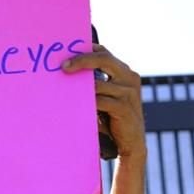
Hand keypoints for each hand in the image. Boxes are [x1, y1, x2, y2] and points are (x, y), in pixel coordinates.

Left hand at [62, 44, 145, 159]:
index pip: (105, 53)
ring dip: (80, 89)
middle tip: (63, 66)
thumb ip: (96, 84)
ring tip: (65, 93)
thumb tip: (68, 72)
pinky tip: (78, 108)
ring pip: (97, 84)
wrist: (130, 143)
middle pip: (104, 59)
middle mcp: (129, 78)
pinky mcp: (124, 107)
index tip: (67, 53)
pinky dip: (87, 104)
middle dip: (81, 60)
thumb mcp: (106, 97)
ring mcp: (128, 92)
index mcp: (125, 72)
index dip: (87, 50)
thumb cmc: (114, 119)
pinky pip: (99, 101)